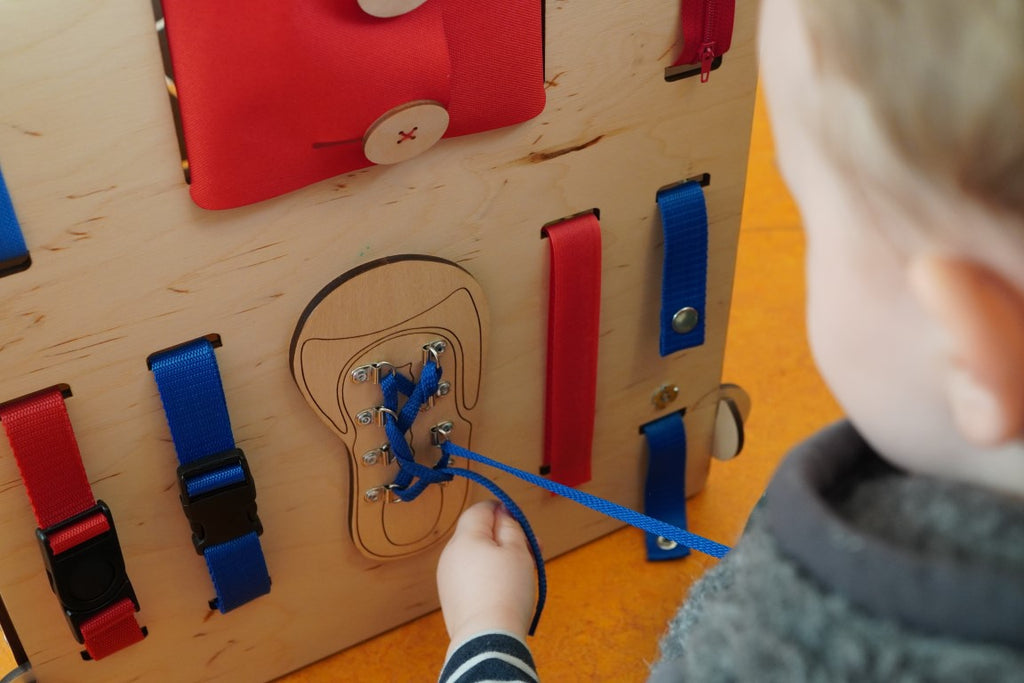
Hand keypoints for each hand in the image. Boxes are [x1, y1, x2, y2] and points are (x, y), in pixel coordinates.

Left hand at [437, 500, 536, 648]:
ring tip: (525, 572)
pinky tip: (507, 590)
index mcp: (464, 539)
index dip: (501, 510)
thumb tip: (503, 513)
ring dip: (499, 558)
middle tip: (533, 549)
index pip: (479, 510)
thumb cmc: (506, 591)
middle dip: (505, 537)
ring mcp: (448, 579)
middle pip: (478, 535)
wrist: (487, 640)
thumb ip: (510, 527)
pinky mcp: (451, 599)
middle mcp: (450, 556)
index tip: (520, 523)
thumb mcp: (517, 551)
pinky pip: (472, 577)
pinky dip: (488, 577)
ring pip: (476, 557)